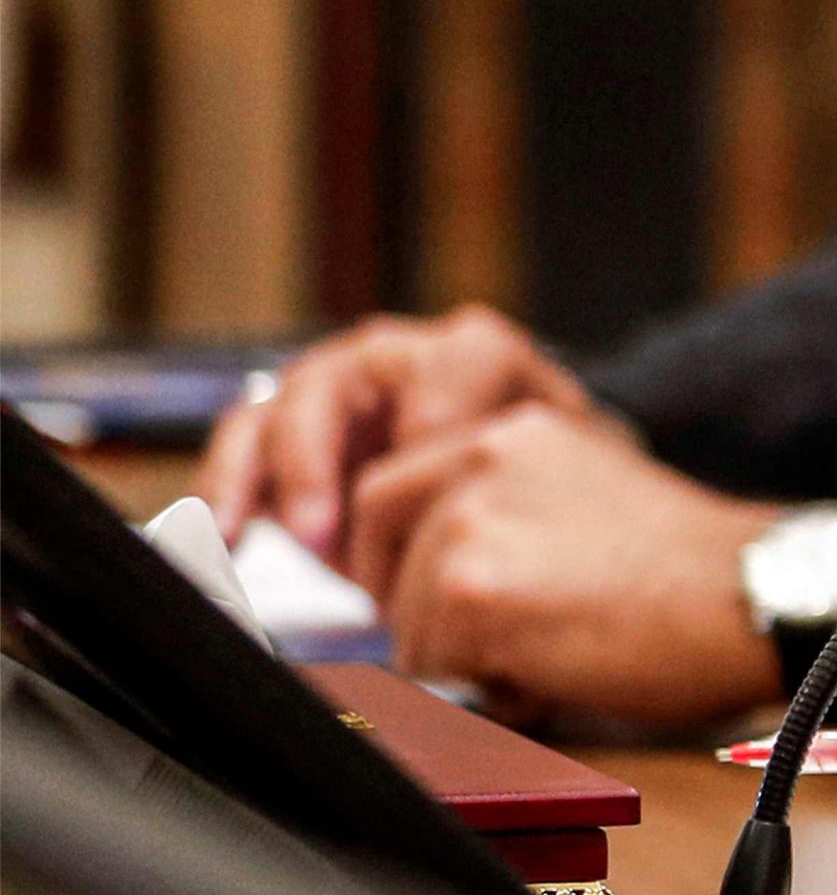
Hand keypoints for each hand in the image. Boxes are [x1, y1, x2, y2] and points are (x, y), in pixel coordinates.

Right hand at [200, 305, 602, 558]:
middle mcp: (394, 356)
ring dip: (245, 478)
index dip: (423, 448)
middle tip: (320, 533)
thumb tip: (471, 527)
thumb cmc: (553, 471)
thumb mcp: (563, 469)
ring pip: (270, 415)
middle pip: (329, 387)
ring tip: (231, 537)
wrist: (534, 482)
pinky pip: (241, 452)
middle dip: (313, 462)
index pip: (435, 381)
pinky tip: (214, 542)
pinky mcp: (290, 434)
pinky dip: (222, 496)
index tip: (425, 508)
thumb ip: (523, 478)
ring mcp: (334, 390)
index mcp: (474, 353)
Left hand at [352, 409, 783, 724]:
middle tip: (477, 636)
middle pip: (375, 543)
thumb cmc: (692, 572)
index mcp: (512, 431)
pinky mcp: (472, 591)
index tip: (432, 594)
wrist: (750, 599)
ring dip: (456, 653)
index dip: (398, 554)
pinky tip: (551, 671)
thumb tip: (432, 573)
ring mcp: (471, 523)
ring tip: (545, 650)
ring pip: (402, 616)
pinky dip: (483, 688)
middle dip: (406, 602)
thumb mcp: (586, 495)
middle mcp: (481, 459)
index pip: (389, 489)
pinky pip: (431, 668)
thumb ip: (505, 507)